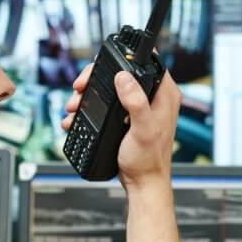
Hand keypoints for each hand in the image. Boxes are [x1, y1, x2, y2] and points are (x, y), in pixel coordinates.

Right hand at [61, 60, 179, 189]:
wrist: (143, 183)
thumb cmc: (148, 161)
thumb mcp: (143, 130)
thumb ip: (136, 102)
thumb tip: (123, 77)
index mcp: (165, 94)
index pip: (146, 62)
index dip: (123, 59)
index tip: (103, 65)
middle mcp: (155, 97)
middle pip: (123, 72)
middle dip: (97, 77)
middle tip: (80, 86)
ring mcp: (141, 107)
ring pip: (112, 87)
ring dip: (90, 93)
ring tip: (75, 104)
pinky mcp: (129, 117)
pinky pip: (108, 103)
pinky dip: (92, 106)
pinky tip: (78, 114)